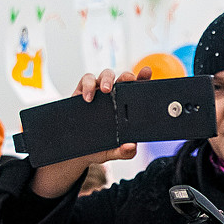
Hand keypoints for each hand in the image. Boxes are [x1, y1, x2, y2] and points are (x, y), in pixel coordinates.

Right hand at [31, 67, 150, 197]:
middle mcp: (113, 96)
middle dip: (126, 76)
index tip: (147, 72)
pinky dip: (88, 85)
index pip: (137, 89)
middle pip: (122, 78)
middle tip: (127, 81)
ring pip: (105, 75)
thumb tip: (131, 147)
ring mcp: (98, 92)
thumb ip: (124, 152)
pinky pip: (86, 80)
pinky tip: (88, 97)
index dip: (143, 78)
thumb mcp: (113, 152)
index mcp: (125, 106)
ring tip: (106, 90)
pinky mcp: (82, 92)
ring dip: (107, 79)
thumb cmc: (99, 147)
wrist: (76, 151)